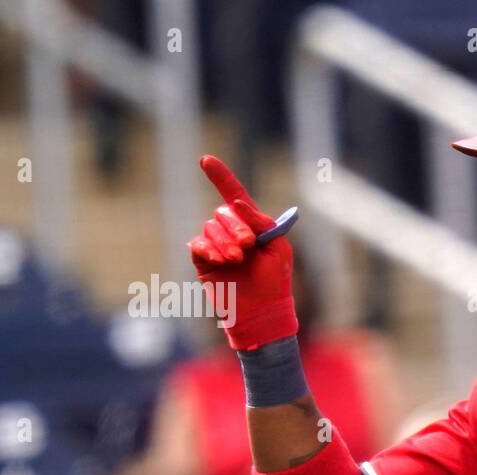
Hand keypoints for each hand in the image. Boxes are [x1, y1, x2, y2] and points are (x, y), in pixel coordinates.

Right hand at [186, 155, 295, 349]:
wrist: (262, 312)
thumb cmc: (275, 281)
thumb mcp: (278, 247)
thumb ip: (262, 222)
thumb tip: (238, 202)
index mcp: (252, 226)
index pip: (234, 196)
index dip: (221, 177)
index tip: (205, 160)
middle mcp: (232, 232)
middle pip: (222, 213)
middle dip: (236, 227)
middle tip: (248, 247)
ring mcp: (216, 246)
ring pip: (210, 228)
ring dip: (224, 243)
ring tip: (236, 261)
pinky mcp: (203, 262)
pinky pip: (197, 245)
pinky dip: (207, 250)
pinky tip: (218, 261)